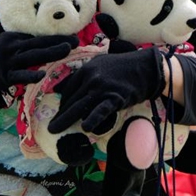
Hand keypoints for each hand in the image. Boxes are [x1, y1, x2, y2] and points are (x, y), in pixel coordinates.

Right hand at [0, 32, 78, 98]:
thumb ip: (15, 46)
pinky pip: (20, 74)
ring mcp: (6, 61)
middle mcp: (11, 46)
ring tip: (68, 50)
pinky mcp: (2, 76)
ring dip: (52, 52)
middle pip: (39, 43)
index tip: (69, 36)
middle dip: (59, 41)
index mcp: (11, 38)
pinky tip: (43, 74)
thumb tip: (33, 47)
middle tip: (76, 40)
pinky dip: (31, 74)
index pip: (36, 36)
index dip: (54, 37)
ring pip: (34, 55)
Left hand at [47, 47, 164, 133]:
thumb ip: (78, 76)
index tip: (58, 114)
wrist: (145, 68)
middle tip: (51, 128)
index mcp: (85, 70)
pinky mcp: (115, 98)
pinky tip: (85, 127)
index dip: (62, 104)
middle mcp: (90, 79)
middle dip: (60, 115)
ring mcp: (102, 88)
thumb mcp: (97, 65)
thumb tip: (57, 89)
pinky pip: (101, 110)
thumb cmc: (120, 67)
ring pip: (80, 107)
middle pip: (71, 100)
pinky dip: (93, 119)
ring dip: (66, 120)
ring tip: (55, 130)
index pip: (68, 90)